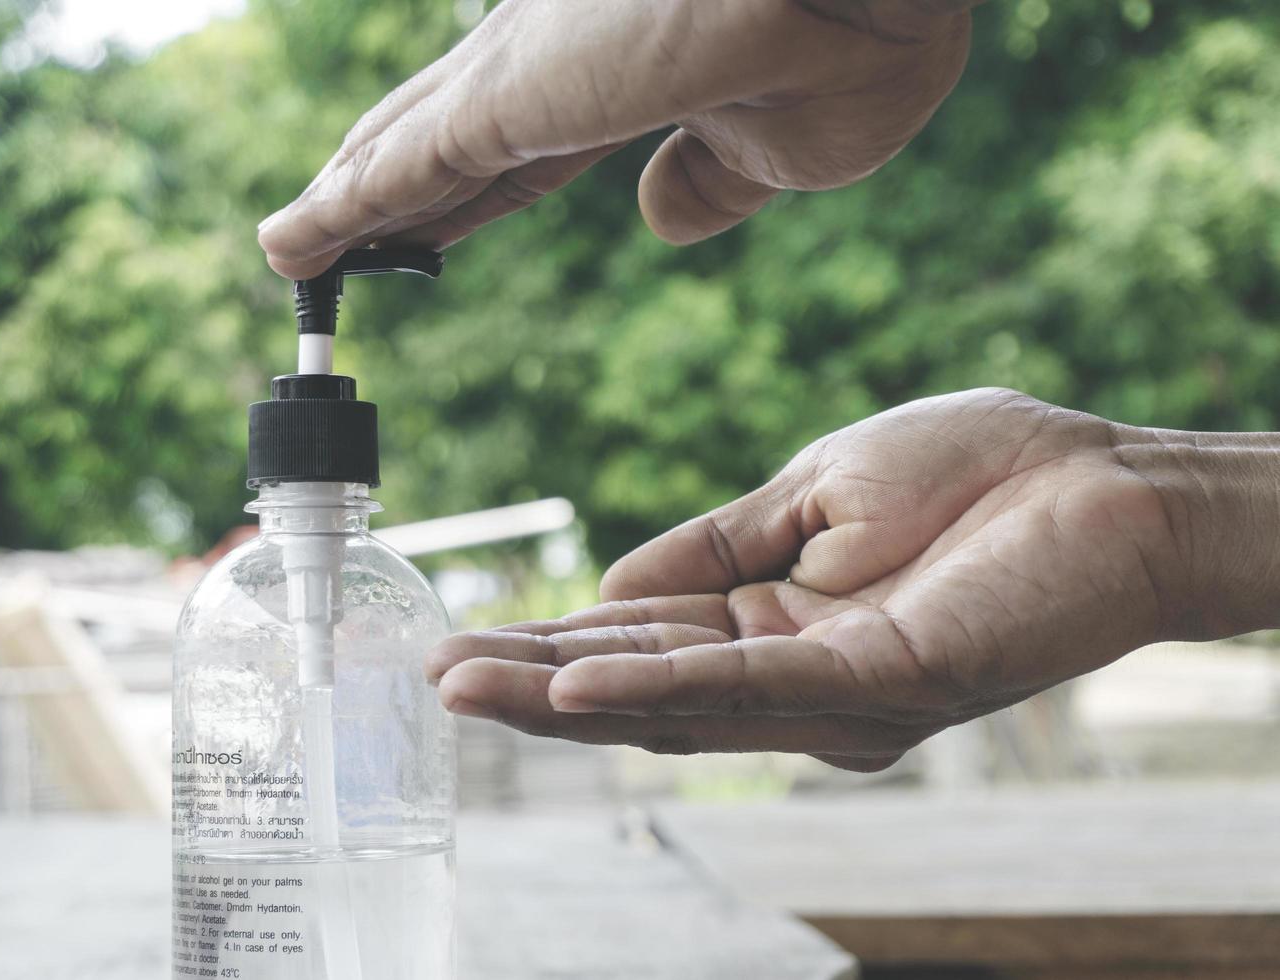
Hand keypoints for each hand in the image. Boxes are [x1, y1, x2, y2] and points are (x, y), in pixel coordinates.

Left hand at [258, 0, 974, 278]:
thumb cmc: (852, 46)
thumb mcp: (776, 147)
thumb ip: (707, 184)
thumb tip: (658, 218)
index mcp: (611, 76)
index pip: (506, 155)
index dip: (454, 201)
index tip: (416, 238)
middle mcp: (551, 63)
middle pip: (436, 144)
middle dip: (380, 196)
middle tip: (324, 241)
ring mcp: (523, 73)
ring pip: (400, 152)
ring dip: (342, 207)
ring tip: (287, 253)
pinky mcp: (508, 95)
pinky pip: (398, 170)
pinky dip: (337, 214)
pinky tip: (289, 250)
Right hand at [425, 388, 1279, 770]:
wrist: (1106, 480)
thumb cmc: (978, 474)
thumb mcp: (809, 493)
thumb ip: (710, 550)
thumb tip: (603, 586)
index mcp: (776, 625)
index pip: (644, 639)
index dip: (554, 639)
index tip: (463, 639)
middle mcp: (797, 678)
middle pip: (644, 689)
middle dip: (535, 683)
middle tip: (433, 677)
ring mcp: (836, 691)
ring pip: (679, 701)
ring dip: (566, 697)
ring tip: (467, 685)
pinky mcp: (880, 680)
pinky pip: (754, 687)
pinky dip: (661, 688)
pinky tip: (580, 690)